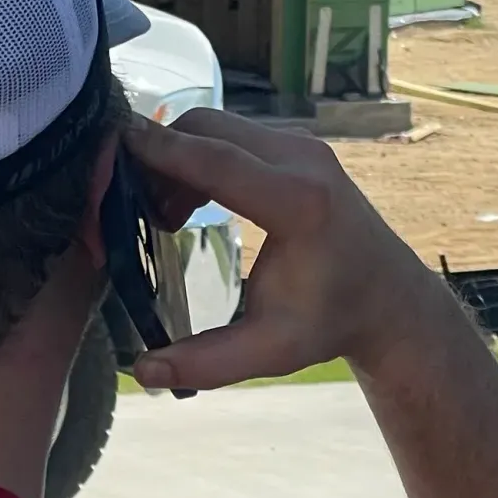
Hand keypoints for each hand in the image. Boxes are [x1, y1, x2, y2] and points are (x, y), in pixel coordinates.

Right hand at [125, 110, 442, 390]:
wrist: (387, 295)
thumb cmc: (329, 322)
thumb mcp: (271, 351)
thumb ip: (207, 362)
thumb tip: (143, 371)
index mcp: (300, 205)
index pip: (216, 161)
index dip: (160, 151)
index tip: (110, 146)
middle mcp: (302, 161)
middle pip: (206, 129)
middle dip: (156, 155)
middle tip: (126, 204)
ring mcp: (301, 146)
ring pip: (214, 126)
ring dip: (174, 157)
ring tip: (160, 215)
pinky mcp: (294, 145)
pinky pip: (229, 134)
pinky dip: (196, 156)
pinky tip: (186, 203)